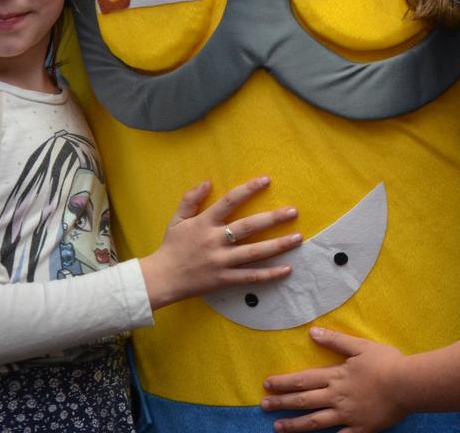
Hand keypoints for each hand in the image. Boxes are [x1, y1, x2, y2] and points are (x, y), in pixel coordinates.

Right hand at [139, 177, 300, 308]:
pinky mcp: (224, 279)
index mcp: (204, 223)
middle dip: (273, 218)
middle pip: (249, 226)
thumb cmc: (171, 247)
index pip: (230, 201)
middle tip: (293, 211)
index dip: (248, 189)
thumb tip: (208, 181)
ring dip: (278, 245)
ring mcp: (221, 261)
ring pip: (254, 252)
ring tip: (298, 238)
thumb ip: (191, 199)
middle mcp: (215, 240)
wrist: (160, 279)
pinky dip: (269, 274)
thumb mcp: (177, 219)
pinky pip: (250, 276)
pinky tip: (287, 269)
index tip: (267, 180)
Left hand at [262, 327, 408, 432]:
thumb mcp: (360, 346)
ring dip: (295, 425)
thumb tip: (311, 332)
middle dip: (282, 403)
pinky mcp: (360, 429)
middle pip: (304, 400)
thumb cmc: (386, 362)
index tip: (267, 384)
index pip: (304, 379)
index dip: (284, 382)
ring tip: (277, 428)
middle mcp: (336, 397)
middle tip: (263, 405)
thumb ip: (335, 340)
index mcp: (336, 376)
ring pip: (315, 422)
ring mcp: (347, 415)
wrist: (406, 384)